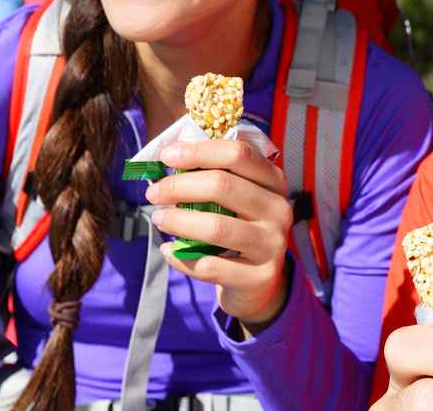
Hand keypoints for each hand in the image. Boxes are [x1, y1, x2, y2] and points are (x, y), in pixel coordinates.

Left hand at [145, 139, 292, 329]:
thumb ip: (212, 176)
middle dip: (180, 186)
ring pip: (216, 227)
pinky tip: (169, 250)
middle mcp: (279, 209)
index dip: (198, 151)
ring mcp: (272, 244)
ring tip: (158, 219)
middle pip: (223, 185)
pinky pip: (210, 266)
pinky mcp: (259, 277)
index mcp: (273, 181)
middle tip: (154, 193)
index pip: (238, 154)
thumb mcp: (237, 198)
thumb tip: (168, 155)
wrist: (259, 281)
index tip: (166, 156)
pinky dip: (181, 258)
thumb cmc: (238, 228)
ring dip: (178, 221)